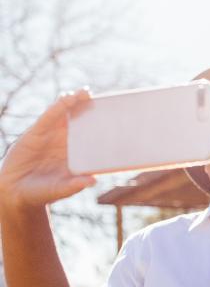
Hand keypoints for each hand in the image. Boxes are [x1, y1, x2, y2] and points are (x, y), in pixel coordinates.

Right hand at [0, 90, 95, 208]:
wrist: (17, 192)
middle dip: (89, 108)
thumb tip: (93, 181)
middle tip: (102, 97)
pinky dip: (56, 108)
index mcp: (77, 154)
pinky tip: (65, 100)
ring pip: (65, 116)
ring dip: (74, 103)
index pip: (92, 136)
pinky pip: (48, 118)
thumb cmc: (44, 193)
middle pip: (81, 121)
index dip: (101, 125)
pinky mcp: (36, 134)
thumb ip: (75, 186)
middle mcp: (66, 143)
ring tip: (85, 93)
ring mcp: (51, 136)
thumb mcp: (61, 189)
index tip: (116, 115)